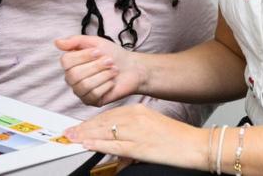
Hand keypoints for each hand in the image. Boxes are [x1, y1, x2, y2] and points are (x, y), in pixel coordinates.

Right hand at [56, 35, 144, 106]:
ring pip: (84, 85)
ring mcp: (80, 91)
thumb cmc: (113, 54)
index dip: (83, 56)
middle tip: (109, 61)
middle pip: (75, 75)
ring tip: (113, 70)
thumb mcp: (96, 42)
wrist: (131, 68)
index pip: (66, 61)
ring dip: (103, 75)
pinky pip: (94, 95)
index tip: (98, 51)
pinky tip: (112, 81)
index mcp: (71, 63)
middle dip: (96, 66)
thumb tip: (57, 42)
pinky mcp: (91, 101)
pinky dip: (106, 85)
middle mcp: (72, 78)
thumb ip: (76, 41)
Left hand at [64, 104, 207, 170]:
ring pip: (105, 131)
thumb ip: (133, 136)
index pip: (108, 115)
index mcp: (138, 110)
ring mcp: (136, 131)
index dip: (91, 122)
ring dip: (86, 135)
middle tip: (68, 132)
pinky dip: (98, 144)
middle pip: (103, 122)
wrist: (194, 144)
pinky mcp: (139, 145)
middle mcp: (135, 117)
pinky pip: (113, 144)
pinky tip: (87, 144)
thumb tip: (119, 152)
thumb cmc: (176, 138)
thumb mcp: (152, 129)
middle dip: (84, 128)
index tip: (79, 127)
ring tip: (72, 138)